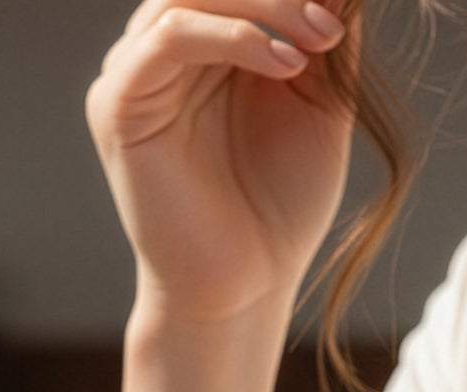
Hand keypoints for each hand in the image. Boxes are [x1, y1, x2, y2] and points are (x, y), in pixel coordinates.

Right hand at [88, 0, 355, 324]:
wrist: (242, 287)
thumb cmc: (278, 208)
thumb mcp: (319, 100)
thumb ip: (324, 33)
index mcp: (203, 45)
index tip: (348, 5)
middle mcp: (161, 51)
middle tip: (335, 20)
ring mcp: (133, 75)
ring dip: (265, 5)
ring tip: (321, 41)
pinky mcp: (118, 104)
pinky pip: (168, 37)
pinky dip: (232, 36)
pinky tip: (287, 65)